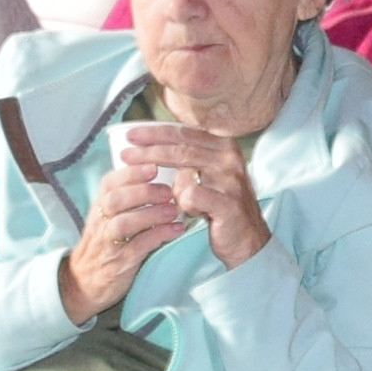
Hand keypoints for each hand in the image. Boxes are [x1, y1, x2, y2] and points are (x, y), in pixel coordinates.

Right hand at [60, 161, 182, 320]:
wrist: (83, 282)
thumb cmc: (105, 244)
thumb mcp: (108, 218)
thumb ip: (126, 198)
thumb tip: (161, 174)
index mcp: (98, 207)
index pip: (109, 183)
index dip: (130, 173)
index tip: (153, 166)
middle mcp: (100, 222)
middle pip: (115, 200)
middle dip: (143, 192)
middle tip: (169, 191)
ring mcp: (108, 244)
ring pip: (124, 223)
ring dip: (151, 214)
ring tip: (174, 210)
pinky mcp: (119, 264)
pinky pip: (138, 247)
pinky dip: (158, 236)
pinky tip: (176, 230)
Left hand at [113, 119, 269, 270]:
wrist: (246, 238)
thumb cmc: (220, 204)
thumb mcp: (207, 173)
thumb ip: (187, 157)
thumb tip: (150, 144)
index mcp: (224, 145)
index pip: (183, 132)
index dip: (155, 132)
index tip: (130, 136)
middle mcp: (230, 157)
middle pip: (180, 149)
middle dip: (149, 152)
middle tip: (125, 156)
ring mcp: (231, 179)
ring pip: (183, 174)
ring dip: (169, 188)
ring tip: (167, 198)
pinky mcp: (228, 202)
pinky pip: (191, 197)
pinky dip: (183, 204)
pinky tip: (190, 212)